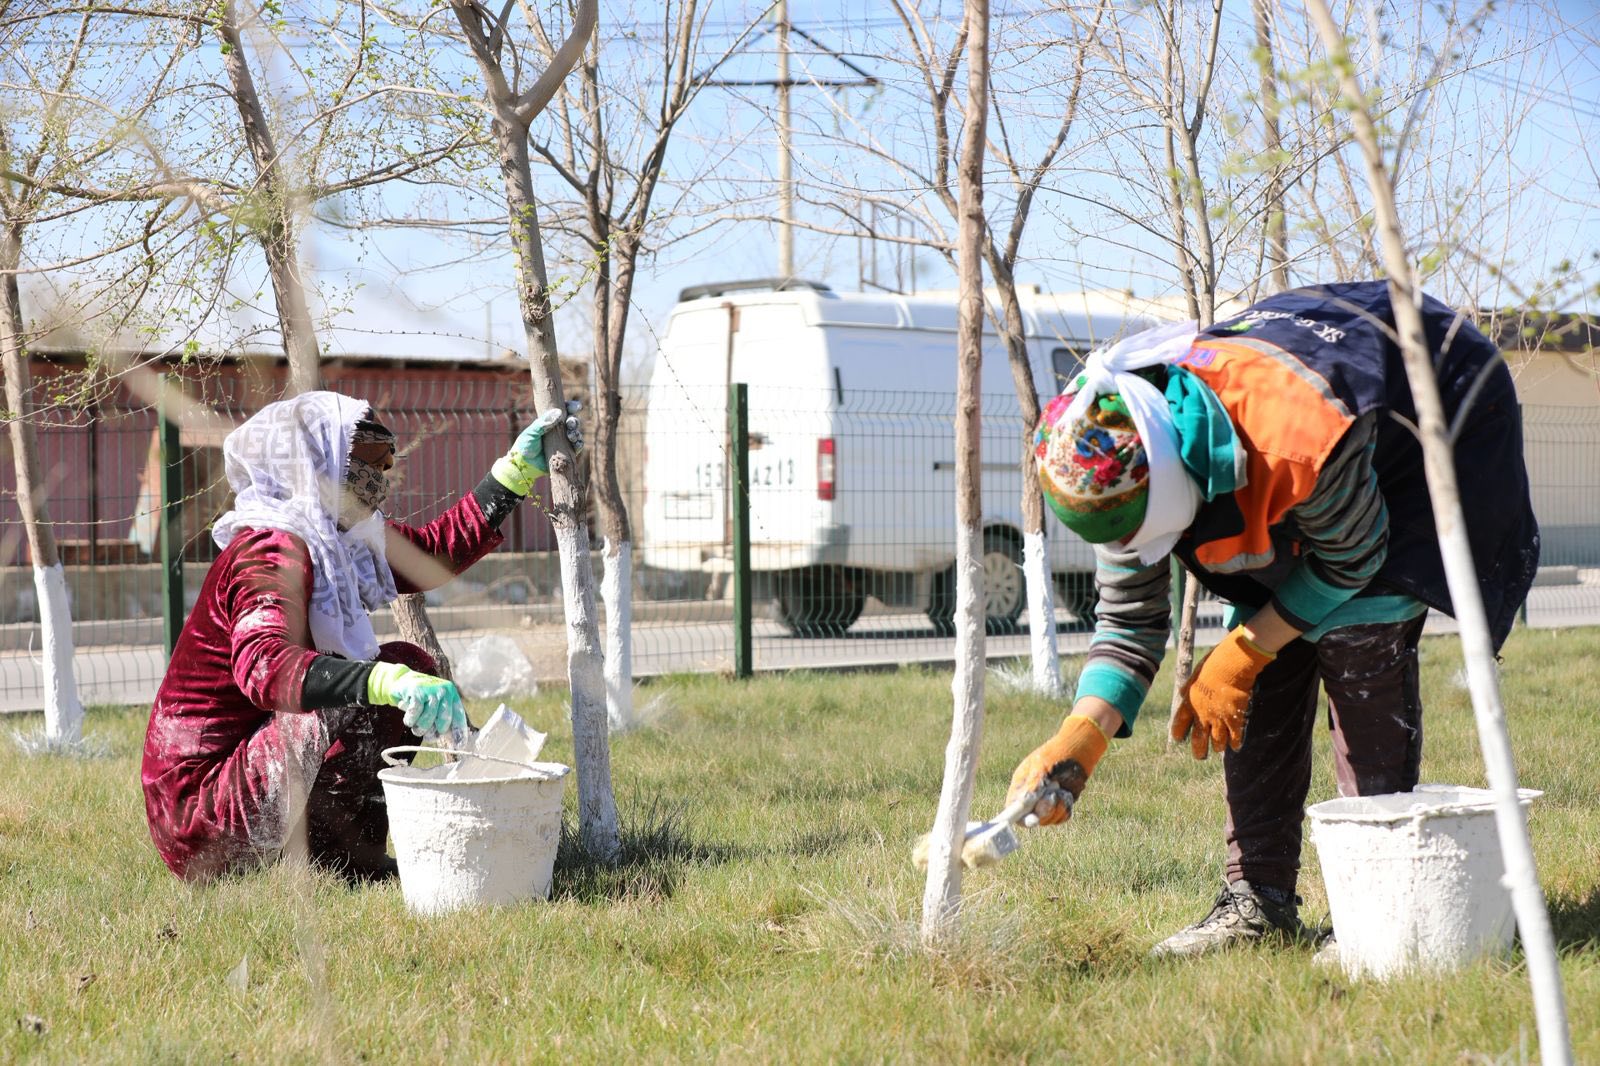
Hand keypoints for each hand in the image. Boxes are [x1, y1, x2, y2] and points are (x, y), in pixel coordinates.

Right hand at [366, 662, 466, 737]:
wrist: (402, 680)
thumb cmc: (422, 698)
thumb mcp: (436, 705)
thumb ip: (444, 719)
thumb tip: (455, 743)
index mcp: (451, 695)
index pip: (458, 716)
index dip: (459, 732)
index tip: (459, 746)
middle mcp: (444, 692)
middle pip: (443, 723)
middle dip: (433, 733)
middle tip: (426, 734)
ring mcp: (430, 691)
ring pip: (426, 722)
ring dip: (418, 728)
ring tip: (415, 724)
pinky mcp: (416, 693)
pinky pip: (414, 716)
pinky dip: (409, 720)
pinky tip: (409, 717)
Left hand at [491, 400, 583, 494]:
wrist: (524, 465)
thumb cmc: (525, 446)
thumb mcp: (532, 432)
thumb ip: (544, 422)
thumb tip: (559, 412)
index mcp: (550, 421)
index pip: (563, 411)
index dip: (571, 407)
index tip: (575, 407)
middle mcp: (558, 430)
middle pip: (572, 421)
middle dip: (574, 421)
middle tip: (570, 423)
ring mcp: (563, 441)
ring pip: (576, 433)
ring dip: (576, 432)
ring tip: (571, 435)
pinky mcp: (566, 453)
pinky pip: (577, 447)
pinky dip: (579, 444)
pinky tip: (576, 444)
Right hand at [1006, 715, 1108, 825]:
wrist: (1078, 751)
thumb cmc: (1056, 756)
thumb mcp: (1041, 769)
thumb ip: (1032, 786)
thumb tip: (1022, 803)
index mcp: (1021, 785)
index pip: (1013, 807)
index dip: (1017, 816)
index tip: (1029, 817)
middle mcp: (1031, 796)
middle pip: (1030, 818)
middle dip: (1042, 811)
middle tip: (1051, 798)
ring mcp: (1046, 802)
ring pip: (1047, 820)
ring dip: (1056, 808)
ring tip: (1062, 791)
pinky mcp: (1060, 805)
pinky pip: (1060, 818)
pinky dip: (1065, 809)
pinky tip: (1067, 794)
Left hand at [1170, 627, 1274, 758]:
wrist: (1231, 665)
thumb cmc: (1212, 666)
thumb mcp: (1193, 677)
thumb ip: (1188, 690)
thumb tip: (1182, 694)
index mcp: (1188, 704)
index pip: (1179, 725)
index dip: (1179, 734)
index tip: (1179, 739)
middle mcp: (1201, 715)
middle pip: (1198, 741)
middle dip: (1199, 751)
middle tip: (1200, 756)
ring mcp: (1218, 719)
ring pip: (1217, 742)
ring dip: (1218, 746)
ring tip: (1218, 748)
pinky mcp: (1234, 719)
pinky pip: (1235, 738)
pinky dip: (1235, 743)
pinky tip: (1235, 746)